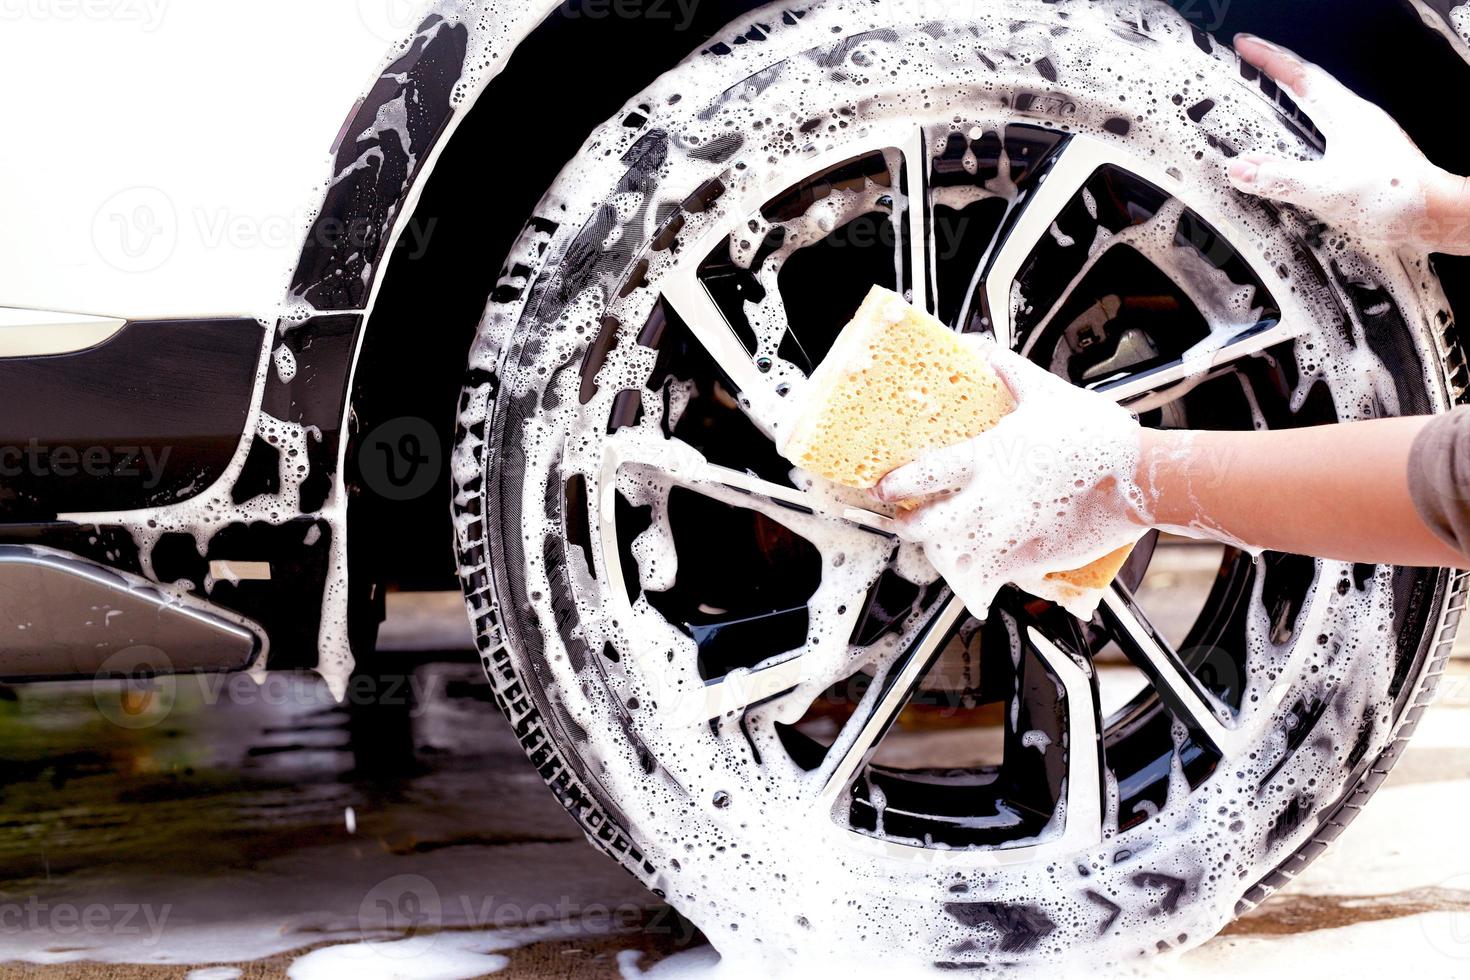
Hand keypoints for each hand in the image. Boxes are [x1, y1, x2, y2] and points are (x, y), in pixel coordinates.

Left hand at [874, 343, 1146, 615]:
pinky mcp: (1029, 559)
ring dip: (939, 552)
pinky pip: (987, 576)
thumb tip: (976, 346)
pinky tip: (975, 568)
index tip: (881, 489)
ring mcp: (1007, 535)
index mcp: (986, 459)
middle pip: (926, 526)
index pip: (921, 478)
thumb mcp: (1044, 391)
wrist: (1139, 476)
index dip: (893, 486)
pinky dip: (975, 576)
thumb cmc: (1095, 433)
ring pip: (951, 557)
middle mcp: (989, 501)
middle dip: (908, 526)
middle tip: (905, 521)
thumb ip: (1005, 369)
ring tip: (937, 544)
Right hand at [1226, 34, 1469, 253]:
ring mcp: (1362, 135)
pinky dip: (1304, 123)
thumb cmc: (1394, 197)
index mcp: (1346, 116)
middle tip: (1252, 60)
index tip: (1245, 46)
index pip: (1299, 78)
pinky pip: (1326, 127)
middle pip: (1310, 83)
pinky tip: (1298, 137)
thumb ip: (1282, 178)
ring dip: (1292, 93)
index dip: (1269, 60)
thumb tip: (1242, 169)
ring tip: (1269, 91)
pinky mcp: (1364, 153)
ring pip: (1320, 103)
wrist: (1434, 213)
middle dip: (1279, 68)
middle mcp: (1355, 118)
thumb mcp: (1327, 190)